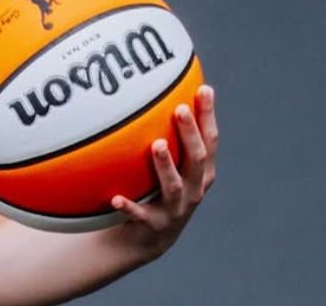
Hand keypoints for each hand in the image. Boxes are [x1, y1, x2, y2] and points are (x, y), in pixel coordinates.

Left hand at [112, 85, 218, 256]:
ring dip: (165, 165)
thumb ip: (166, 133)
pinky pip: (140, 214)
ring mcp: (176, 209)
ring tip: (156, 145)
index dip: (208, 116)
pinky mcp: (154, 224)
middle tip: (180, 110)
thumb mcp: (169, 163)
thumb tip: (153, 90)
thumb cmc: (158, 188)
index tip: (204, 89)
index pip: (210, 141)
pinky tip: (115, 198)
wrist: (148, 236)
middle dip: (190, 134)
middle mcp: (194, 189)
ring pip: (173, 186)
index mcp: (201, 172)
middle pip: (197, 159)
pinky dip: (129, 207)